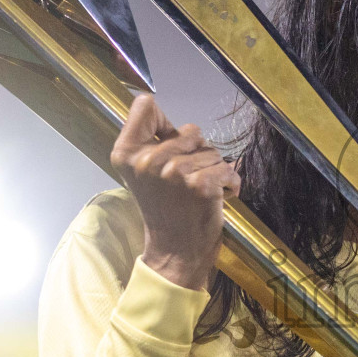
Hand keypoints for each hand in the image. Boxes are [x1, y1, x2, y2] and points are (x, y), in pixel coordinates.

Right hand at [110, 94, 239, 290]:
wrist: (176, 251)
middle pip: (190, 130)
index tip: (169, 142)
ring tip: (200, 192)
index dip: (164, 121)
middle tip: (186, 181)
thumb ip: (152, 141)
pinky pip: (228, 169)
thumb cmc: (165, 209)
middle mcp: (147, 160)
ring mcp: (174, 173)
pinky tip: (218, 198)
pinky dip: (230, 183)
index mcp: (126, 153)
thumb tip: (159, 106)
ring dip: (214, 170)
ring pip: (212, 151)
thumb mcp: (144, 172)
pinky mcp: (200, 185)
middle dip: (197, 153)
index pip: (145, 105)